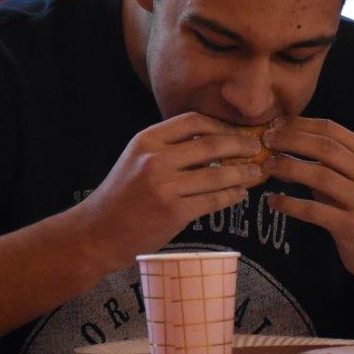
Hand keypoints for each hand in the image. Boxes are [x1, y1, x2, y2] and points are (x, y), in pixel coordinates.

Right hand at [75, 112, 266, 272]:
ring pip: (218, 175)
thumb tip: (211, 141)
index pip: (193, 121)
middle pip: (211, 144)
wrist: (97, 232)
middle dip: (240, 145)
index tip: (234, 131)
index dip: (219, 125)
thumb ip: (167, 147)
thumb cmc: (120, 195)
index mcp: (146, 140)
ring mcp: (165, 186)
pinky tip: (239, 194)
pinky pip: (213, 200)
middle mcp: (156, 159)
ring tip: (256, 173)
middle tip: (255, 148)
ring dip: (243, 173)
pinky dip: (231, 196)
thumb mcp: (136, 158)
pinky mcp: (174, 212)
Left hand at [262, 117, 353, 299]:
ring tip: (266, 167)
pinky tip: (272, 201)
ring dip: (288, 167)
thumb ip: (321, 162)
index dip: (299, 124)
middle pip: (324, 147)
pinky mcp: (351, 226)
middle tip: (266, 142)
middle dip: (291, 140)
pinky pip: (314, 211)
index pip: (330, 129)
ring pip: (320, 175)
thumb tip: (278, 148)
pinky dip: (289, 204)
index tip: (274, 125)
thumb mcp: (348, 178)